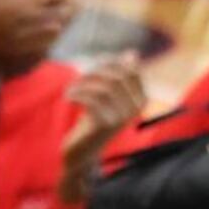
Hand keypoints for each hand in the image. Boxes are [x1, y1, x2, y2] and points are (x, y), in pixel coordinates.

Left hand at [55, 56, 146, 201]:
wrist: (83, 154)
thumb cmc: (94, 122)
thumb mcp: (108, 98)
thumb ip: (119, 76)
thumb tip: (133, 53)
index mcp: (141, 99)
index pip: (130, 70)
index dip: (110, 63)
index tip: (92, 66)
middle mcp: (136, 108)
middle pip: (117, 76)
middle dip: (94, 72)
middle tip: (78, 79)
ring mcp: (121, 117)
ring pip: (103, 87)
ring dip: (82, 84)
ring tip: (70, 90)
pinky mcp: (104, 125)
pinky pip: (91, 100)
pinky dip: (77, 94)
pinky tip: (68, 97)